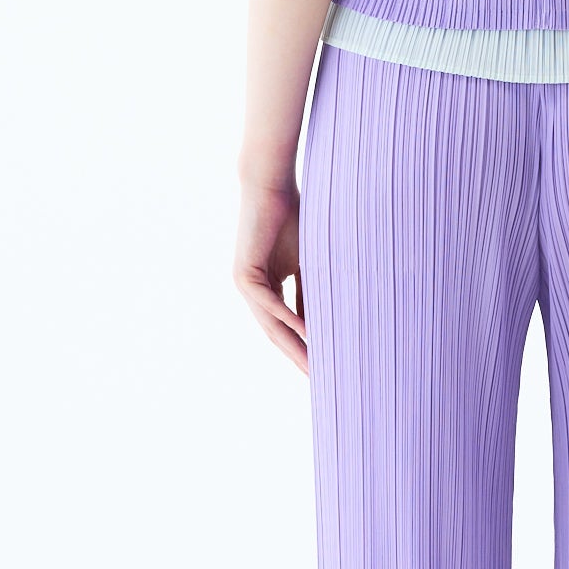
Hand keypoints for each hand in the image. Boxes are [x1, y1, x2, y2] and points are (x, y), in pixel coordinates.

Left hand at [235, 179, 307, 374]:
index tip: (324, 366)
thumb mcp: (307, 262)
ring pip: (271, 325)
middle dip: (299, 357)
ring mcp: (245, 285)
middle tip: (319, 380)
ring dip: (293, 347)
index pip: (286, 327)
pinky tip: (307, 334)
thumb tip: (323, 321)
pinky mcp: (244, 275)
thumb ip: (310, 291)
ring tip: (314, 367)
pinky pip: (269, 304)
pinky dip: (288, 319)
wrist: (270, 188)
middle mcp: (252, 292)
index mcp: (266, 289)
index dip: (304, 348)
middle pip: (277, 333)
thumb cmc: (292, 218)